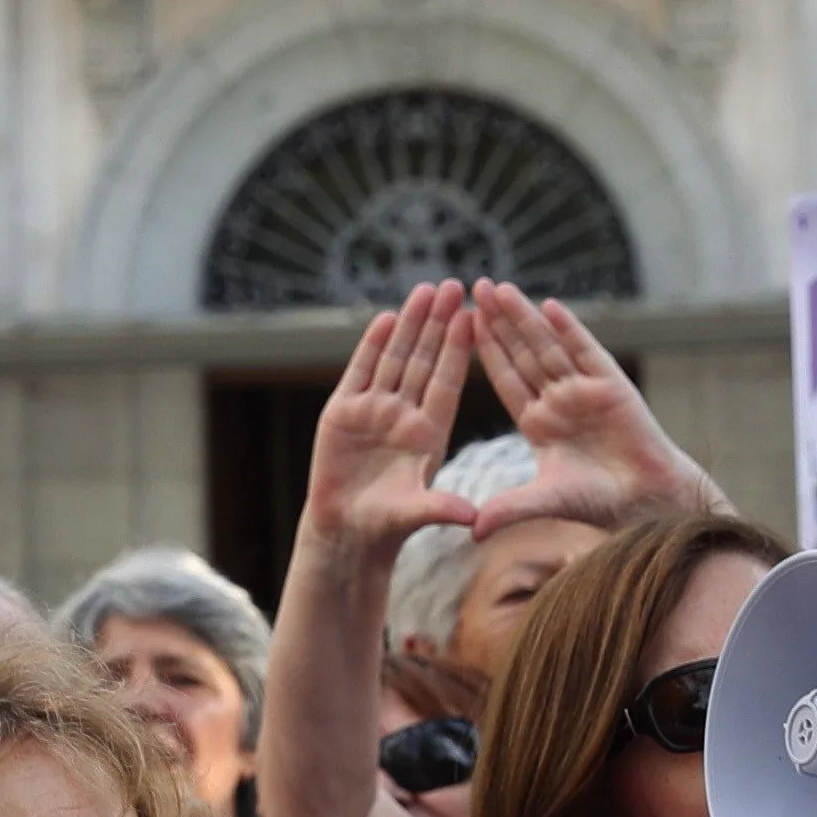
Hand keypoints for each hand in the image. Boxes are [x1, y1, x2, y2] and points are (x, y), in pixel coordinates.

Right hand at [302, 283, 486, 551]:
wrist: (346, 531)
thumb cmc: (385, 525)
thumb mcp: (415, 514)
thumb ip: (440, 508)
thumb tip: (473, 516)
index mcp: (429, 433)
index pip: (446, 382)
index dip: (458, 350)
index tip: (473, 318)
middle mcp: (404, 415)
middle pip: (424, 360)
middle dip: (437, 323)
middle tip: (455, 285)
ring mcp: (374, 410)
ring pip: (395, 358)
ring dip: (409, 324)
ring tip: (425, 289)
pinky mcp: (343, 412)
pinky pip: (360, 372)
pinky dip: (371, 346)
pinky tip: (385, 319)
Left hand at [470, 283, 718, 523]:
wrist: (648, 499)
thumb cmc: (600, 501)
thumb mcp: (545, 500)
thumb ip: (509, 509)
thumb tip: (471, 530)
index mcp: (539, 422)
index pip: (506, 379)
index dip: (485, 352)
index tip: (461, 325)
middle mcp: (559, 400)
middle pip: (522, 353)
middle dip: (498, 321)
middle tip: (473, 287)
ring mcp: (584, 389)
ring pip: (548, 346)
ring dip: (524, 316)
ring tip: (499, 288)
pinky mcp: (611, 384)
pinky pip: (585, 351)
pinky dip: (569, 329)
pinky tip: (549, 306)